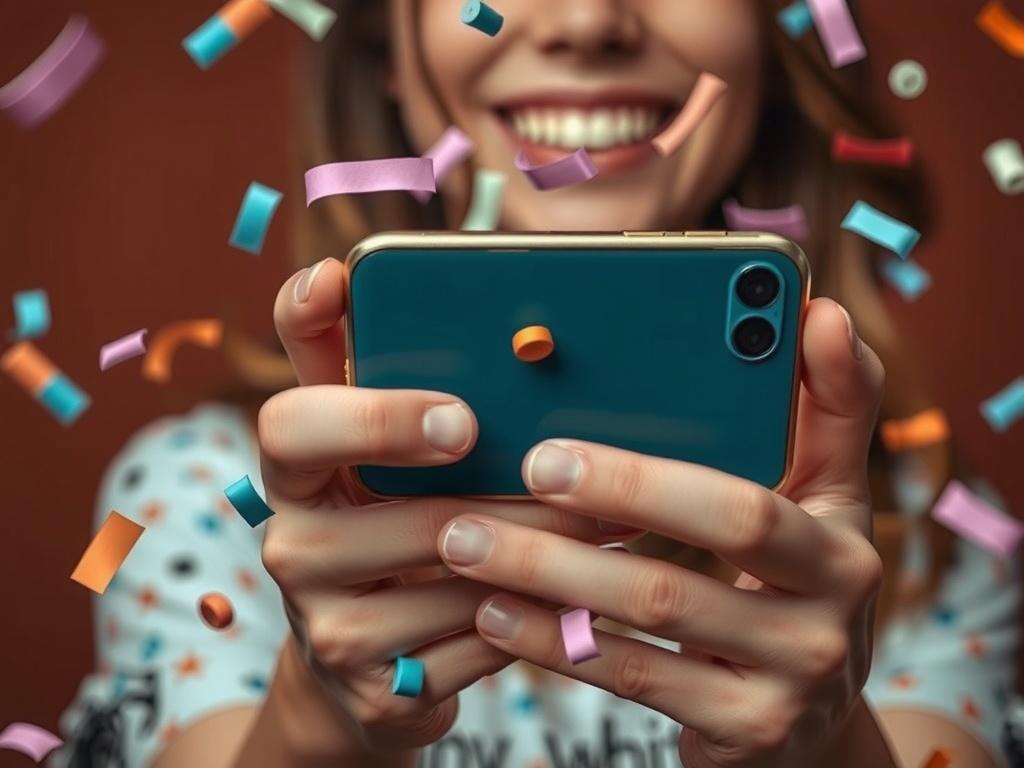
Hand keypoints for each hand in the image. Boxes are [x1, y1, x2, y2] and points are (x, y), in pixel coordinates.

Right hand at [258, 259, 623, 754]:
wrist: (360, 658)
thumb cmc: (373, 516)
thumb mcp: (353, 438)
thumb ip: (340, 353)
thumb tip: (331, 271)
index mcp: (290, 473)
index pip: (292, 428)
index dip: (376, 417)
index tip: (463, 417)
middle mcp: (291, 550)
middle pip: (416, 518)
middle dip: (516, 499)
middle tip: (584, 476)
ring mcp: (333, 631)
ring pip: (466, 582)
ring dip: (549, 551)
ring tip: (612, 522)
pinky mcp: (382, 693)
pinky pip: (484, 644)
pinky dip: (539, 614)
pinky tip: (578, 590)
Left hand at [437, 298, 886, 767]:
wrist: (810, 719)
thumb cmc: (797, 581)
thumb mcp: (825, 499)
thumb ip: (829, 409)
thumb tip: (823, 311)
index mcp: (837, 543)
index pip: (741, 503)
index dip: (646, 476)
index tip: (552, 450)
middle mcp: (826, 618)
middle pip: (688, 560)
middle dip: (601, 503)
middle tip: (515, 474)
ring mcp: (786, 683)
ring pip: (648, 613)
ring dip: (547, 574)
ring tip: (469, 542)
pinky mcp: (743, 732)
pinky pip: (629, 679)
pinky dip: (554, 641)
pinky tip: (494, 613)